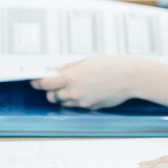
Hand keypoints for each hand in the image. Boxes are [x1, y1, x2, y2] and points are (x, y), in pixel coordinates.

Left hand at [30, 55, 152, 109]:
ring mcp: (83, 102)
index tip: (35, 80)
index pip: (45, 83)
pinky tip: (93, 90)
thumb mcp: (89, 60)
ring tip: (79, 85)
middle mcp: (75, 91)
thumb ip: (70, 67)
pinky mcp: (92, 107)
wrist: (133, 77)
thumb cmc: (114, 65)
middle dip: (52, 91)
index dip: (38, 82)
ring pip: (65, 102)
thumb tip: (57, 71)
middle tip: (58, 84)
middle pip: (52, 96)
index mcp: (72, 77)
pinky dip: (81, 99)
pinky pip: (80, 105)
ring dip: (66, 96)